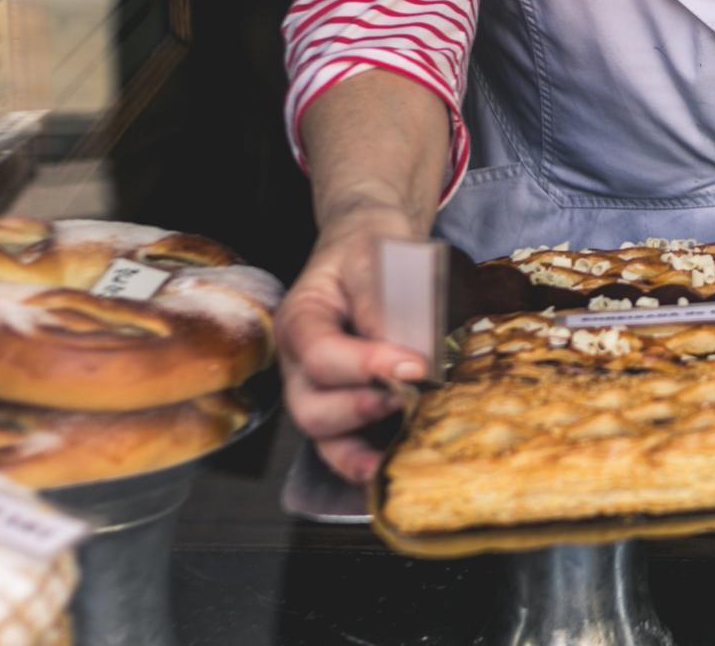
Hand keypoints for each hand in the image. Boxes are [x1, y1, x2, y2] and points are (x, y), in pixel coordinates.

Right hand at [275, 205, 434, 483]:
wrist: (369, 249)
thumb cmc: (369, 251)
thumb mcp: (373, 257)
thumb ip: (378, 301)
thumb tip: (398, 349)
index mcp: (300, 320)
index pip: (320, 354)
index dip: (366, 366)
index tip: (415, 365)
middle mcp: (299, 365)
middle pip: (309, 408)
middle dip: (359, 411)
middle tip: (408, 399)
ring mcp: (317, 392)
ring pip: (322, 437)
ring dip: (361, 448)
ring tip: (404, 440)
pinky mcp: (342, 412)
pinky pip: (343, 449)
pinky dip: (366, 463)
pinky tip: (395, 465)